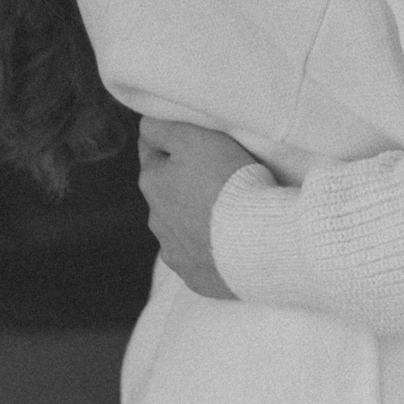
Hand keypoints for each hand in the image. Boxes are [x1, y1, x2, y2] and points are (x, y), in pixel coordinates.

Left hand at [136, 116, 256, 297]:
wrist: (258, 241)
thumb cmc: (227, 182)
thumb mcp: (195, 138)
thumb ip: (164, 129)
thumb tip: (146, 126)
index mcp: (152, 183)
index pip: (152, 153)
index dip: (172, 145)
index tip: (194, 143)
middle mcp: (156, 221)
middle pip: (166, 194)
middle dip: (183, 185)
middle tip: (217, 177)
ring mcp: (175, 253)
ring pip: (180, 227)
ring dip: (196, 219)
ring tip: (228, 213)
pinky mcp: (196, 278)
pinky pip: (199, 257)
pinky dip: (209, 248)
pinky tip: (229, 241)